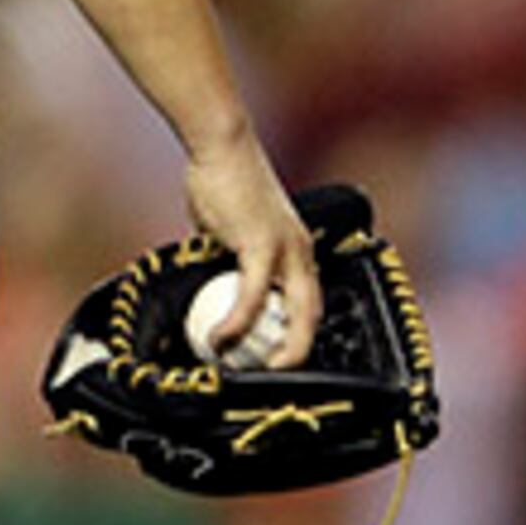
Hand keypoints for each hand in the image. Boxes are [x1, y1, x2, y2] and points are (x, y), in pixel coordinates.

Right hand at [180, 131, 320, 369]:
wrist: (221, 146)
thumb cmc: (223, 182)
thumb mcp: (231, 232)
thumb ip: (229, 261)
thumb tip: (212, 285)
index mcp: (297, 250)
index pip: (310, 303)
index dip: (297, 336)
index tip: (274, 360)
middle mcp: (301, 252)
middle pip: (312, 317)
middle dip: (296, 354)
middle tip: (271, 378)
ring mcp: (287, 249)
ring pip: (294, 314)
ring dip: (270, 348)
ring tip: (241, 366)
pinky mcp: (263, 244)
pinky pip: (253, 297)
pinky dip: (237, 323)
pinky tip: (219, 338)